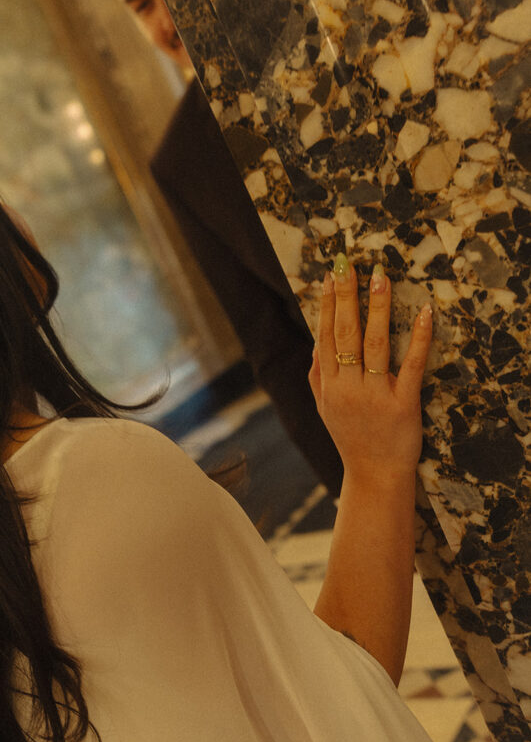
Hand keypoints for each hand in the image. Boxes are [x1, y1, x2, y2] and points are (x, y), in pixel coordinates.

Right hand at [308, 256, 432, 487]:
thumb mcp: (325, 409)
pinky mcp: (404, 403)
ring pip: (375, 344)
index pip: (324, 336)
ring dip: (377, 308)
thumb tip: (316, 344)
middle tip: (349, 265)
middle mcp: (348, 387)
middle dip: (346, 296)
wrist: (375, 476)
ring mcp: (375, 395)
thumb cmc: (351, 439)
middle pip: (345, 334)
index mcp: (329, 385)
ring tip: (379, 277)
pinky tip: (425, 314)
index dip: (326, 305)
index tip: (330, 276)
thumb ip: (317, 376)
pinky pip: (412, 366)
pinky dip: (419, 339)